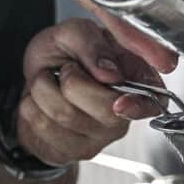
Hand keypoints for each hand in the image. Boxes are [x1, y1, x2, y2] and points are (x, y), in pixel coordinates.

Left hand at [15, 19, 168, 167]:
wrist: (37, 78)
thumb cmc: (65, 53)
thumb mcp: (74, 32)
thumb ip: (92, 43)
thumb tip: (110, 72)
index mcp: (138, 78)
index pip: (153, 101)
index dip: (138, 105)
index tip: (120, 103)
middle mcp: (126, 111)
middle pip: (106, 110)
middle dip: (72, 81)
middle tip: (67, 69)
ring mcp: (102, 136)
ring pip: (66, 115)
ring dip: (43, 89)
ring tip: (49, 81)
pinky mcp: (75, 151)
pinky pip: (44, 128)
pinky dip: (31, 105)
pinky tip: (41, 100)